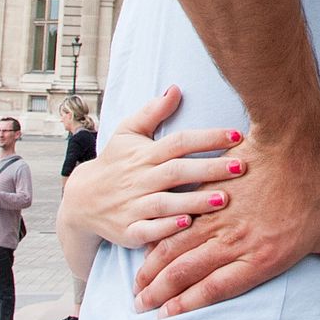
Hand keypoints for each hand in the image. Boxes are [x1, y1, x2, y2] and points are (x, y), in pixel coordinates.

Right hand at [60, 86, 248, 247]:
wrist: (79, 200)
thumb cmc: (114, 163)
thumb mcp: (127, 134)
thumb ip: (152, 112)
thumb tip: (175, 88)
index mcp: (144, 154)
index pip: (179, 142)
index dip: (208, 138)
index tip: (238, 135)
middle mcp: (139, 179)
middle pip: (176, 171)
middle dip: (209, 169)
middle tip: (241, 167)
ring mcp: (132, 206)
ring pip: (165, 203)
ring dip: (194, 202)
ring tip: (224, 199)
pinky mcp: (127, 230)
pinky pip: (147, 231)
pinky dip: (166, 228)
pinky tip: (188, 224)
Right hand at [133, 121, 319, 316]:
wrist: (295, 140)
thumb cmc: (319, 185)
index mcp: (264, 256)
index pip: (218, 288)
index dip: (190, 304)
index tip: (167, 317)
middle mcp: (237, 242)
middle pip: (189, 272)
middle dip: (162, 293)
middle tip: (141, 307)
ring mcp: (221, 219)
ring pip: (178, 249)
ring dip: (154, 270)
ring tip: (137, 287)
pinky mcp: (211, 196)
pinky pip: (179, 223)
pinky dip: (159, 239)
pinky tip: (147, 250)